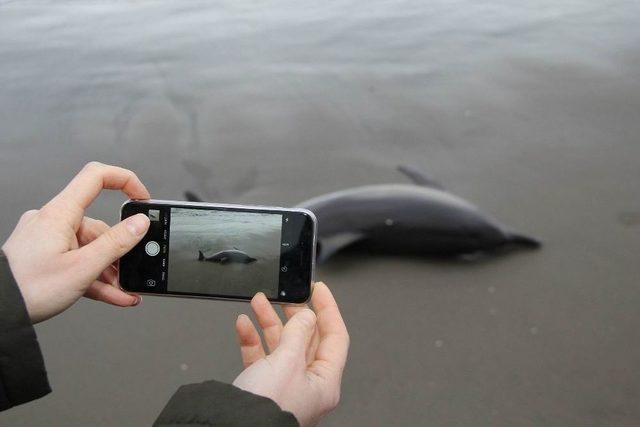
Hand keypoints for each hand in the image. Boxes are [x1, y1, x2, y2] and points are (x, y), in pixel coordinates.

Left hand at [2, 162, 150, 322]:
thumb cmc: (27, 288)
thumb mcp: (82, 267)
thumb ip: (116, 243)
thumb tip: (140, 223)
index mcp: (60, 214)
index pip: (97, 177)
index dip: (125, 181)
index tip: (142, 199)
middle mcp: (52, 222)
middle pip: (98, 225)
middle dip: (118, 251)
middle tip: (131, 271)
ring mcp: (47, 239)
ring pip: (89, 248)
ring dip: (108, 270)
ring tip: (122, 292)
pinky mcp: (43, 257)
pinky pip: (76, 261)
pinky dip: (94, 276)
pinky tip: (112, 293)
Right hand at [233, 282, 348, 426]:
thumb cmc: (266, 410)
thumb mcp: (288, 362)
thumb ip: (299, 333)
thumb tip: (307, 315)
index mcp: (324, 382)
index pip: (335, 337)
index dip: (328, 310)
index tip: (318, 290)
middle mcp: (307, 385)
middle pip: (306, 338)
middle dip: (293, 313)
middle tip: (285, 295)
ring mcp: (284, 386)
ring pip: (281, 344)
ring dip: (269, 321)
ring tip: (258, 302)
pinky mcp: (261, 388)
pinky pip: (260, 356)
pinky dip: (252, 339)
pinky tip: (244, 325)